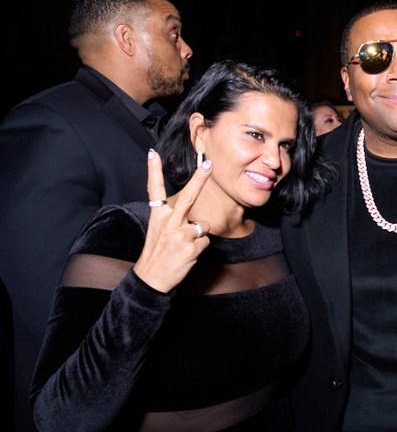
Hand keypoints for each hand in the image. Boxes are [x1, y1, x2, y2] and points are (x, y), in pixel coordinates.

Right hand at [133, 149, 212, 292]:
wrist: (151, 278)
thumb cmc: (158, 252)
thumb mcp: (158, 230)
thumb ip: (172, 217)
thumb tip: (191, 212)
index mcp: (158, 215)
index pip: (154, 189)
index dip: (153, 170)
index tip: (153, 153)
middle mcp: (168, 222)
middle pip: (188, 196)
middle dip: (200, 178)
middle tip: (209, 163)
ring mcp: (179, 234)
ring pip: (204, 225)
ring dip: (199, 235)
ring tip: (185, 245)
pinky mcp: (189, 247)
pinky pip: (206, 241)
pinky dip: (200, 248)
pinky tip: (188, 254)